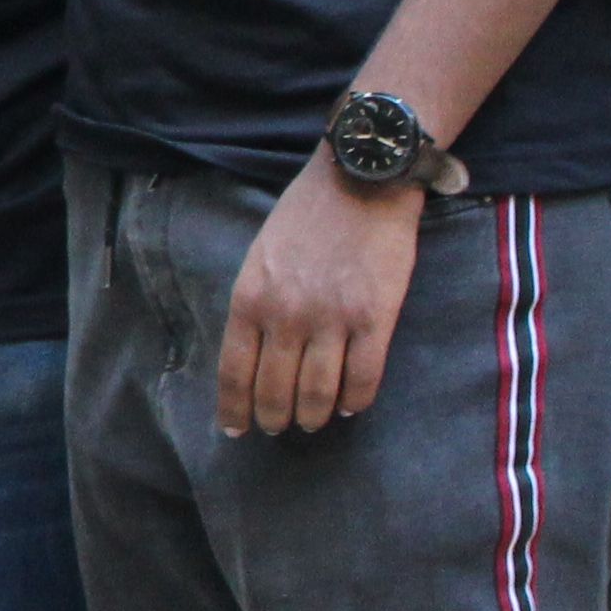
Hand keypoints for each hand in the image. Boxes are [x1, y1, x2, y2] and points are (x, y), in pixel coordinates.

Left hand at [223, 160, 418, 435]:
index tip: (237, 429)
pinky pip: (364, 378)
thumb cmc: (306, 216)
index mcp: (250, 299)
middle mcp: (286, 315)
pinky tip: (350, 406)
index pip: (235, 372)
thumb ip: (255, 304)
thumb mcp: (260, 257)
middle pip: (275, 390)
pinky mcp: (375, 318)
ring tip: (313, 421)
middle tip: (278, 428)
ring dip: (313, 416)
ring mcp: (332, 319)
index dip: (235, 408)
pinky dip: (355, 401)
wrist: (361, 182)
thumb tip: (254, 354)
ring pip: (318, 394)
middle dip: (274, 418)